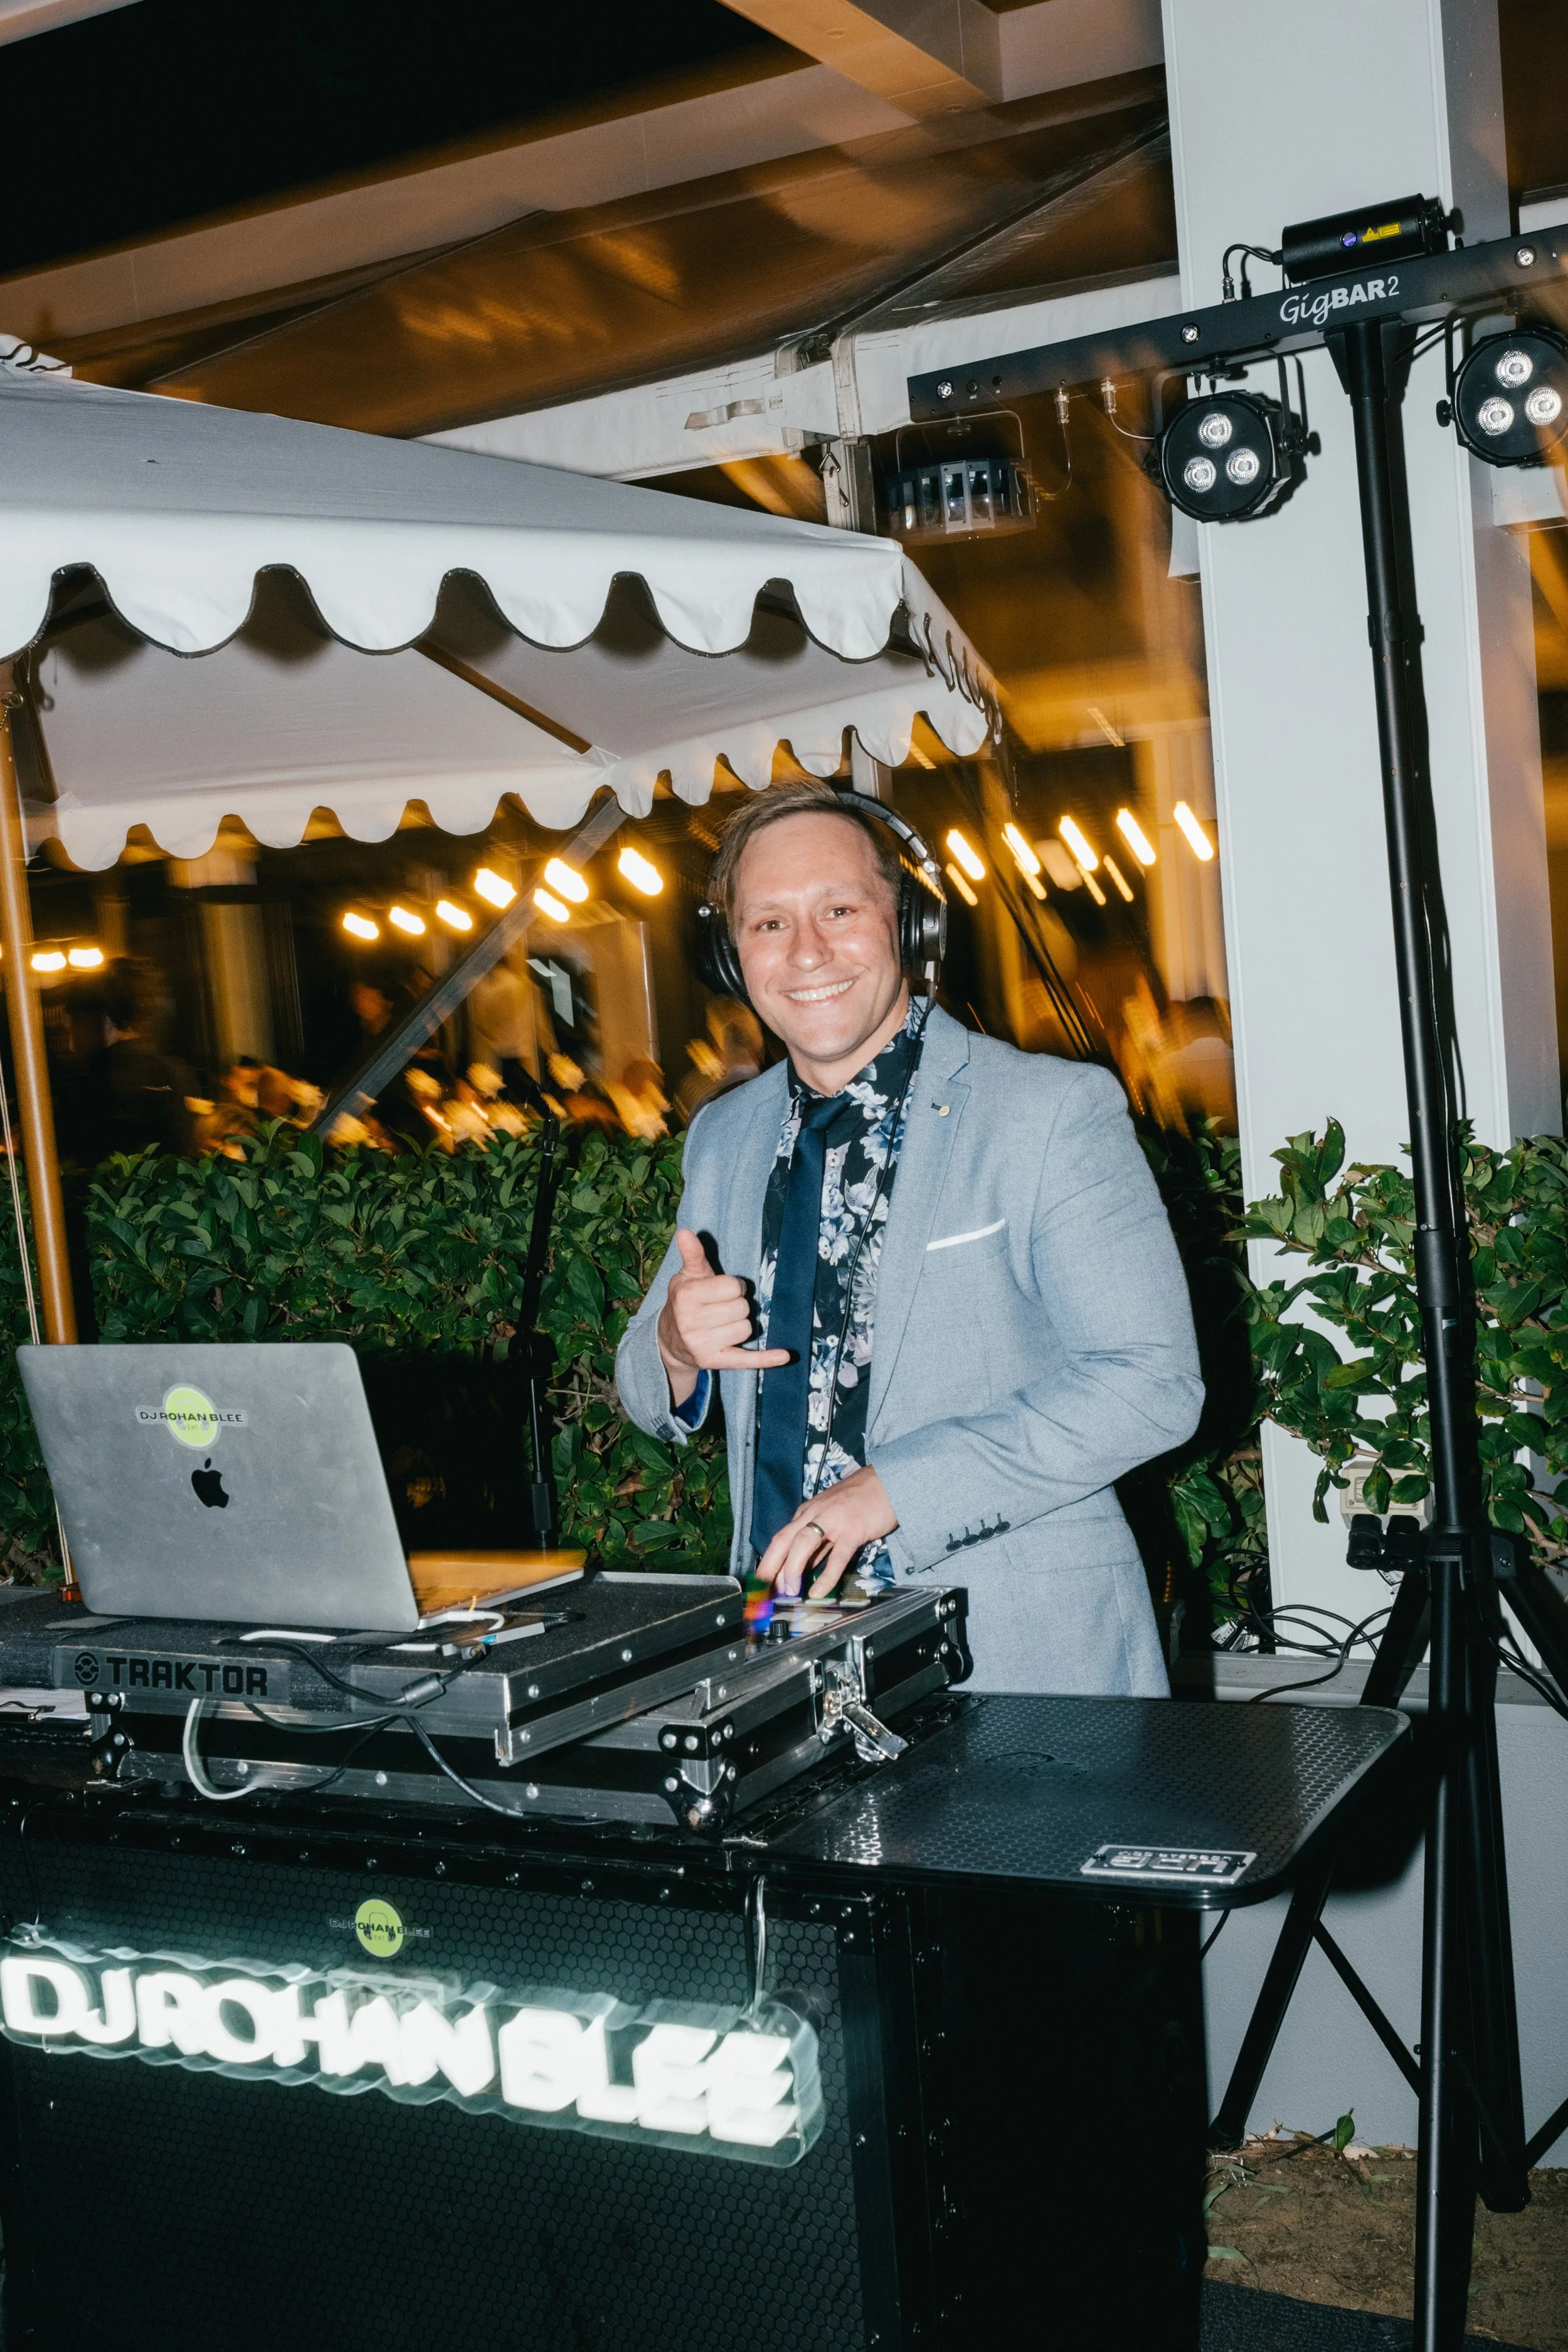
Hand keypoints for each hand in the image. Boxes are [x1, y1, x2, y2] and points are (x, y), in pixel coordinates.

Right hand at [657, 1228, 788, 1405]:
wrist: (669, 1339)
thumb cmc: (685, 1300)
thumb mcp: (687, 1275)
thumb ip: (693, 1255)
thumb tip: (686, 1232)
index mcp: (686, 1296)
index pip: (733, 1287)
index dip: (733, 1287)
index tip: (721, 1291)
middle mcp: (691, 1322)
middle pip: (742, 1308)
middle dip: (737, 1305)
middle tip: (721, 1308)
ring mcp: (702, 1344)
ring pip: (746, 1329)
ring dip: (740, 1325)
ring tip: (722, 1324)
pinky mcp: (713, 1361)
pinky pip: (746, 1360)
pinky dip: (766, 1358)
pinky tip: (785, 1356)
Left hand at [753, 1464, 896, 1599]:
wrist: (888, 1480)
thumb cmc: (861, 1500)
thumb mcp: (832, 1517)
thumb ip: (819, 1544)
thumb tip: (804, 1569)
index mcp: (807, 1512)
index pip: (781, 1538)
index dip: (769, 1562)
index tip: (762, 1583)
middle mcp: (814, 1514)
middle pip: (783, 1540)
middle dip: (770, 1566)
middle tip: (763, 1590)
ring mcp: (833, 1521)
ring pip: (803, 1544)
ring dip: (791, 1569)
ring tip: (788, 1591)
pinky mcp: (853, 1530)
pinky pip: (836, 1557)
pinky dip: (825, 1576)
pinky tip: (817, 1591)